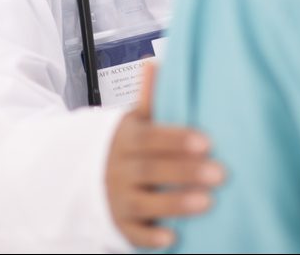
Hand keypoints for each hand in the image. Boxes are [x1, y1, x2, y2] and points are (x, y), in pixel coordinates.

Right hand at [105, 61, 224, 248]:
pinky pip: (131, 233)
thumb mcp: (131, 121)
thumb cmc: (121, 145)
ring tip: (208, 202)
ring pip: (144, 202)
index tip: (207, 142)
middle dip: (185, 172)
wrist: (78, 175)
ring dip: (175, 203)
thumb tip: (153, 63)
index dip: (177, 140)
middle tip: (221, 173)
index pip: (151, 138)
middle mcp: (118, 168)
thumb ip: (148, 97)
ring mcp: (115, 198)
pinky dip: (150, 237)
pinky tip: (173, 237)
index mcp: (125, 139)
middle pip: (151, 170)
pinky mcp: (116, 224)